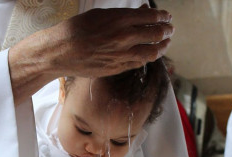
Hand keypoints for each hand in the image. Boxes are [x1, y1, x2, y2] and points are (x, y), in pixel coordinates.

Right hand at [9, 6, 173, 104]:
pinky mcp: (116, 68)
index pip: (151, 17)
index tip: (167, 16)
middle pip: (155, 34)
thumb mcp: (100, 15)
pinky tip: (150, 54)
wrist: (61, 52)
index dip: (163, 17)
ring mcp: (121, 55)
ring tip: (165, 43)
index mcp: (119, 19)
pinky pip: (138, 63)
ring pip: (151, 52)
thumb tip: (141, 13)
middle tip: (170, 29)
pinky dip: (147, 58)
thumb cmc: (76, 30)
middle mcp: (123, 37)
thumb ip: (123, 15)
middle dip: (166, 31)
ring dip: (162, 47)